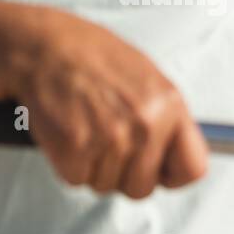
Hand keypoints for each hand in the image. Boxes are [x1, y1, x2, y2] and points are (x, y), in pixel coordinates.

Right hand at [0, 4, 206, 198]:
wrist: (40, 45)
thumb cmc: (89, 56)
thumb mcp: (144, 75)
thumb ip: (164, 114)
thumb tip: (179, 154)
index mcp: (169, 104)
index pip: (193, 168)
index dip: (171, 175)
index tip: (156, 171)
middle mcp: (145, 124)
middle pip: (142, 188)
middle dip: (122, 174)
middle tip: (103, 142)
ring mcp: (110, 138)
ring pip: (106, 186)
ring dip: (92, 167)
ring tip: (82, 128)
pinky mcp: (74, 148)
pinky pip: (76, 180)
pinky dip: (66, 163)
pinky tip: (64, 132)